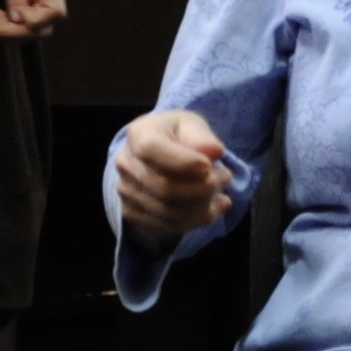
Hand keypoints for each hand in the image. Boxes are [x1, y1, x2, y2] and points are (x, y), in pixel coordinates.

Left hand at [0, 0, 69, 39]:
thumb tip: (17, 20)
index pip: (53, 15)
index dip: (30, 24)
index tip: (6, 17)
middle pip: (46, 25)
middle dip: (18, 32)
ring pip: (41, 20)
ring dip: (16, 27)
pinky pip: (36, 9)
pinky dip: (19, 17)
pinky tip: (0, 12)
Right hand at [114, 110, 231, 243]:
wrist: (158, 156)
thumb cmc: (178, 136)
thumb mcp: (192, 125)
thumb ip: (202, 136)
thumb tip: (214, 151)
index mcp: (138, 134)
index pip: (152, 149)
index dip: (183, 162)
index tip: (209, 166)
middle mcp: (126, 164)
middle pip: (164, 187)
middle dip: (202, 187)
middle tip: (225, 177)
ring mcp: (126, 191)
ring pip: (168, 212)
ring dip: (203, 206)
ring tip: (222, 192)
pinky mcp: (133, 213)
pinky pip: (168, 225)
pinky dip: (197, 220)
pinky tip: (214, 208)